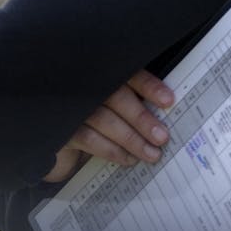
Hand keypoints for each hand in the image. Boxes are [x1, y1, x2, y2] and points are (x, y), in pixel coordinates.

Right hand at [43, 69, 175, 182]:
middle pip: (116, 96)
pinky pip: (90, 138)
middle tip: (162, 137)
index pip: (127, 73)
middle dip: (141, 118)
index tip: (168, 101)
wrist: (61, 136)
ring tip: (151, 153)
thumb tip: (168, 108)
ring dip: (131, 139)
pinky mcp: (62, 127)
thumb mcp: (117, 102)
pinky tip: (129, 158)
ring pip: (104, 119)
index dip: (148, 86)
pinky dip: (112, 150)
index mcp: (102, 71)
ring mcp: (71, 104)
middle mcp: (85, 83)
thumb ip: (135, 99)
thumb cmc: (98, 113)